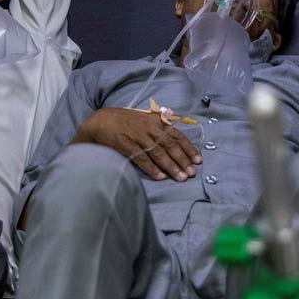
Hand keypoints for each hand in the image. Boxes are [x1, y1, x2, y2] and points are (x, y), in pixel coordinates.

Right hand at [73, 108, 201, 181]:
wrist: (100, 122)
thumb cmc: (124, 122)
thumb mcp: (144, 120)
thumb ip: (159, 127)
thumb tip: (176, 140)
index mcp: (156, 121)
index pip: (177, 135)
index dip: (188, 148)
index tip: (198, 160)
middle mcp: (149, 127)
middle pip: (170, 145)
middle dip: (182, 160)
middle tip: (191, 173)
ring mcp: (138, 136)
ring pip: (158, 153)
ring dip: (171, 166)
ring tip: (180, 178)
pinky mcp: (126, 144)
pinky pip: (142, 158)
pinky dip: (152, 168)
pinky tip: (160, 177)